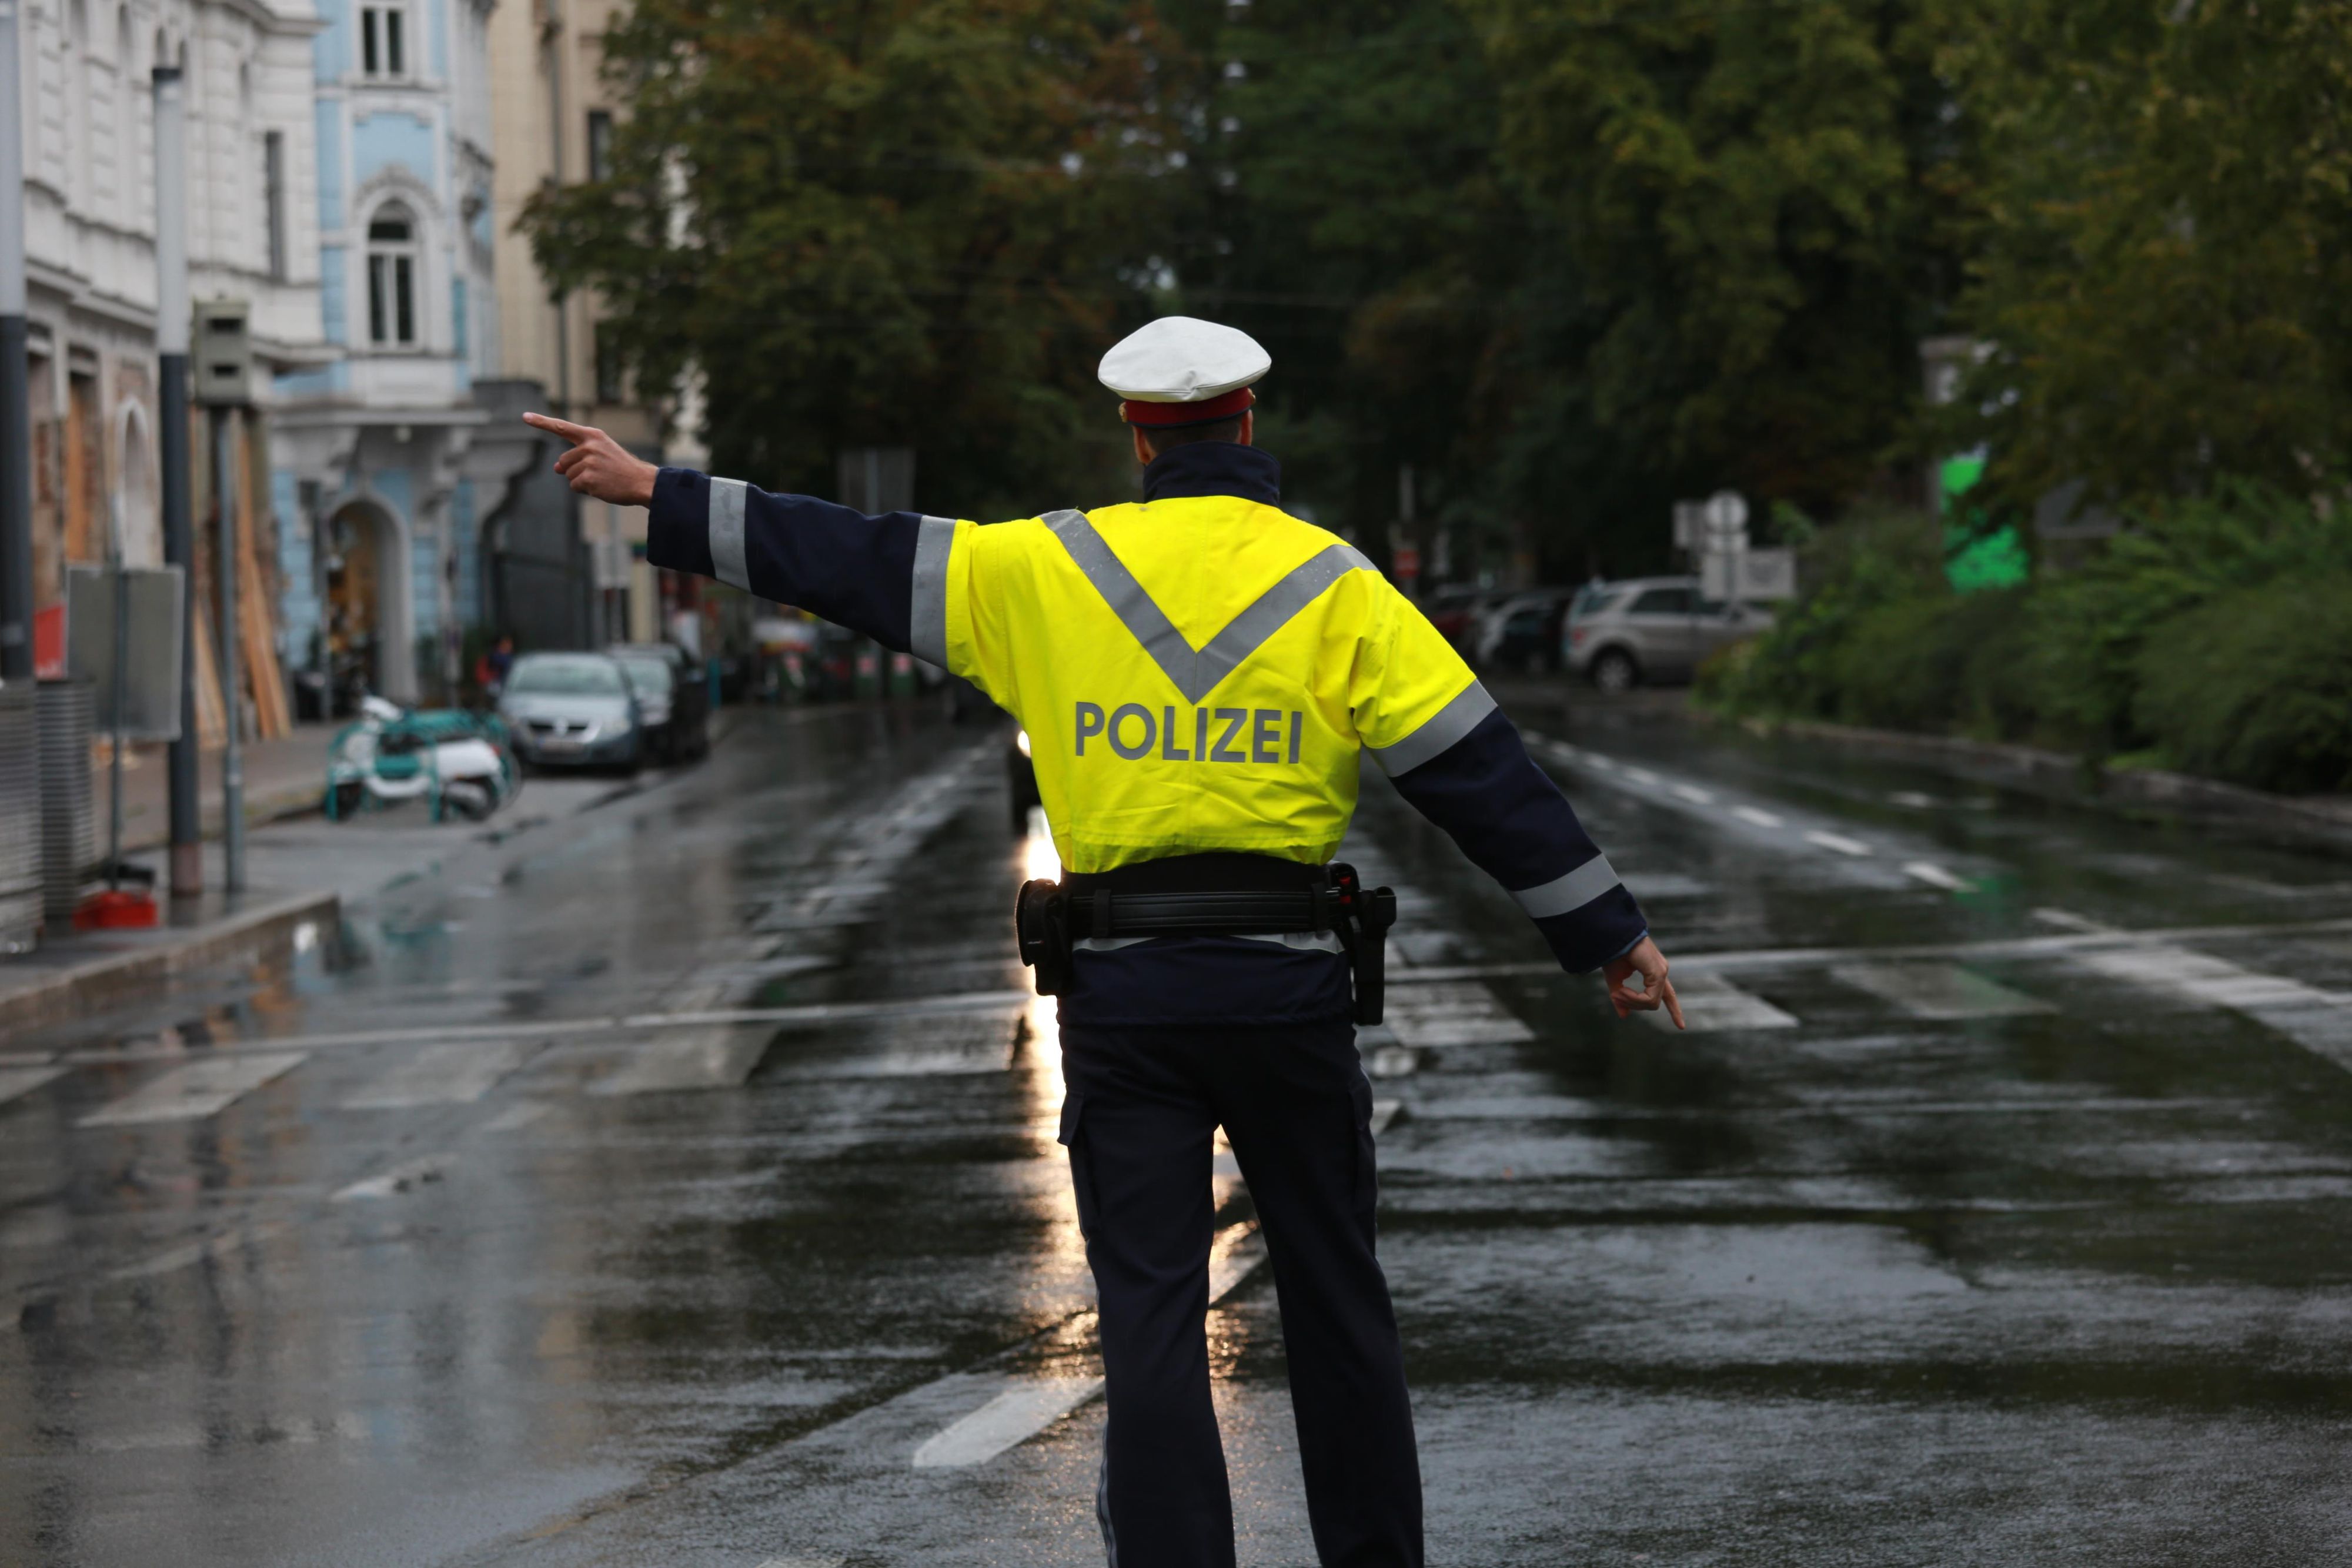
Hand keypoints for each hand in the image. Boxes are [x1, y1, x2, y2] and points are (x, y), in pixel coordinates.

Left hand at [523, 412, 658, 506]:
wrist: (642, 482)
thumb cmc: (621, 468)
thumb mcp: (601, 454)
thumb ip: (578, 456)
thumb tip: (556, 468)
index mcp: (593, 435)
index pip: (562, 427)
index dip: (541, 422)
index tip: (525, 416)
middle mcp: (589, 445)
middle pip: (563, 461)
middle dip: (574, 470)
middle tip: (598, 473)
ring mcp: (588, 461)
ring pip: (568, 475)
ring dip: (581, 481)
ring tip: (602, 479)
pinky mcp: (589, 478)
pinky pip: (575, 486)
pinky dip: (585, 490)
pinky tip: (601, 487)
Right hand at [1604, 936, 1684, 1027]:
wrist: (1611, 937)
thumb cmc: (1612, 954)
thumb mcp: (1615, 981)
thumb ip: (1621, 998)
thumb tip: (1624, 1016)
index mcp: (1654, 972)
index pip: (1668, 995)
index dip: (1674, 1010)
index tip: (1681, 1027)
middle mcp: (1661, 971)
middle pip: (1655, 1002)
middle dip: (1634, 1005)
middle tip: (1616, 997)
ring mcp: (1661, 971)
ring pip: (1651, 1003)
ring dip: (1631, 1002)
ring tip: (1616, 993)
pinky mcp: (1658, 972)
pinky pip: (1650, 998)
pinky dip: (1634, 999)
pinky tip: (1620, 991)